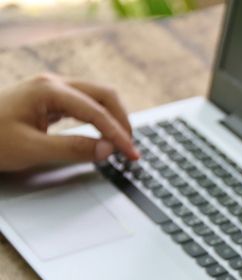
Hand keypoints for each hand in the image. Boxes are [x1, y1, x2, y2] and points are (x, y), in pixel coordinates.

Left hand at [0, 74, 138, 171]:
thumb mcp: (32, 150)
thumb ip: (73, 149)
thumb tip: (106, 149)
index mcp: (48, 90)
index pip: (97, 111)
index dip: (118, 135)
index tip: (131, 155)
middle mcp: (52, 83)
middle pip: (104, 95)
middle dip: (122, 121)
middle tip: (131, 149)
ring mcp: (51, 89)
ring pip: (97, 97)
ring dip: (113, 118)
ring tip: (122, 143)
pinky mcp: (49, 99)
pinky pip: (84, 104)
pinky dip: (100, 119)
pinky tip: (104, 135)